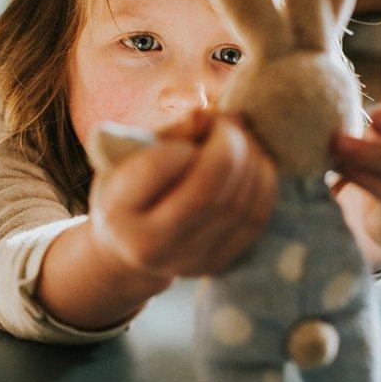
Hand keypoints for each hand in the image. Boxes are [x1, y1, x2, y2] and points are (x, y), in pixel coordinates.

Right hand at [89, 110, 278, 279]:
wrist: (128, 247)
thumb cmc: (128, 189)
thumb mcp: (130, 156)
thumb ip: (166, 134)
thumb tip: (207, 116)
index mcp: (117, 212)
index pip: (157, 167)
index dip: (184, 141)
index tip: (190, 128)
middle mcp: (149, 247)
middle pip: (206, 192)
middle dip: (229, 146)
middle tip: (229, 123)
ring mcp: (186, 262)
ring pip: (237, 206)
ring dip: (251, 161)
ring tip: (243, 138)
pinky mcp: (216, 264)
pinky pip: (254, 220)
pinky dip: (263, 183)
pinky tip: (256, 160)